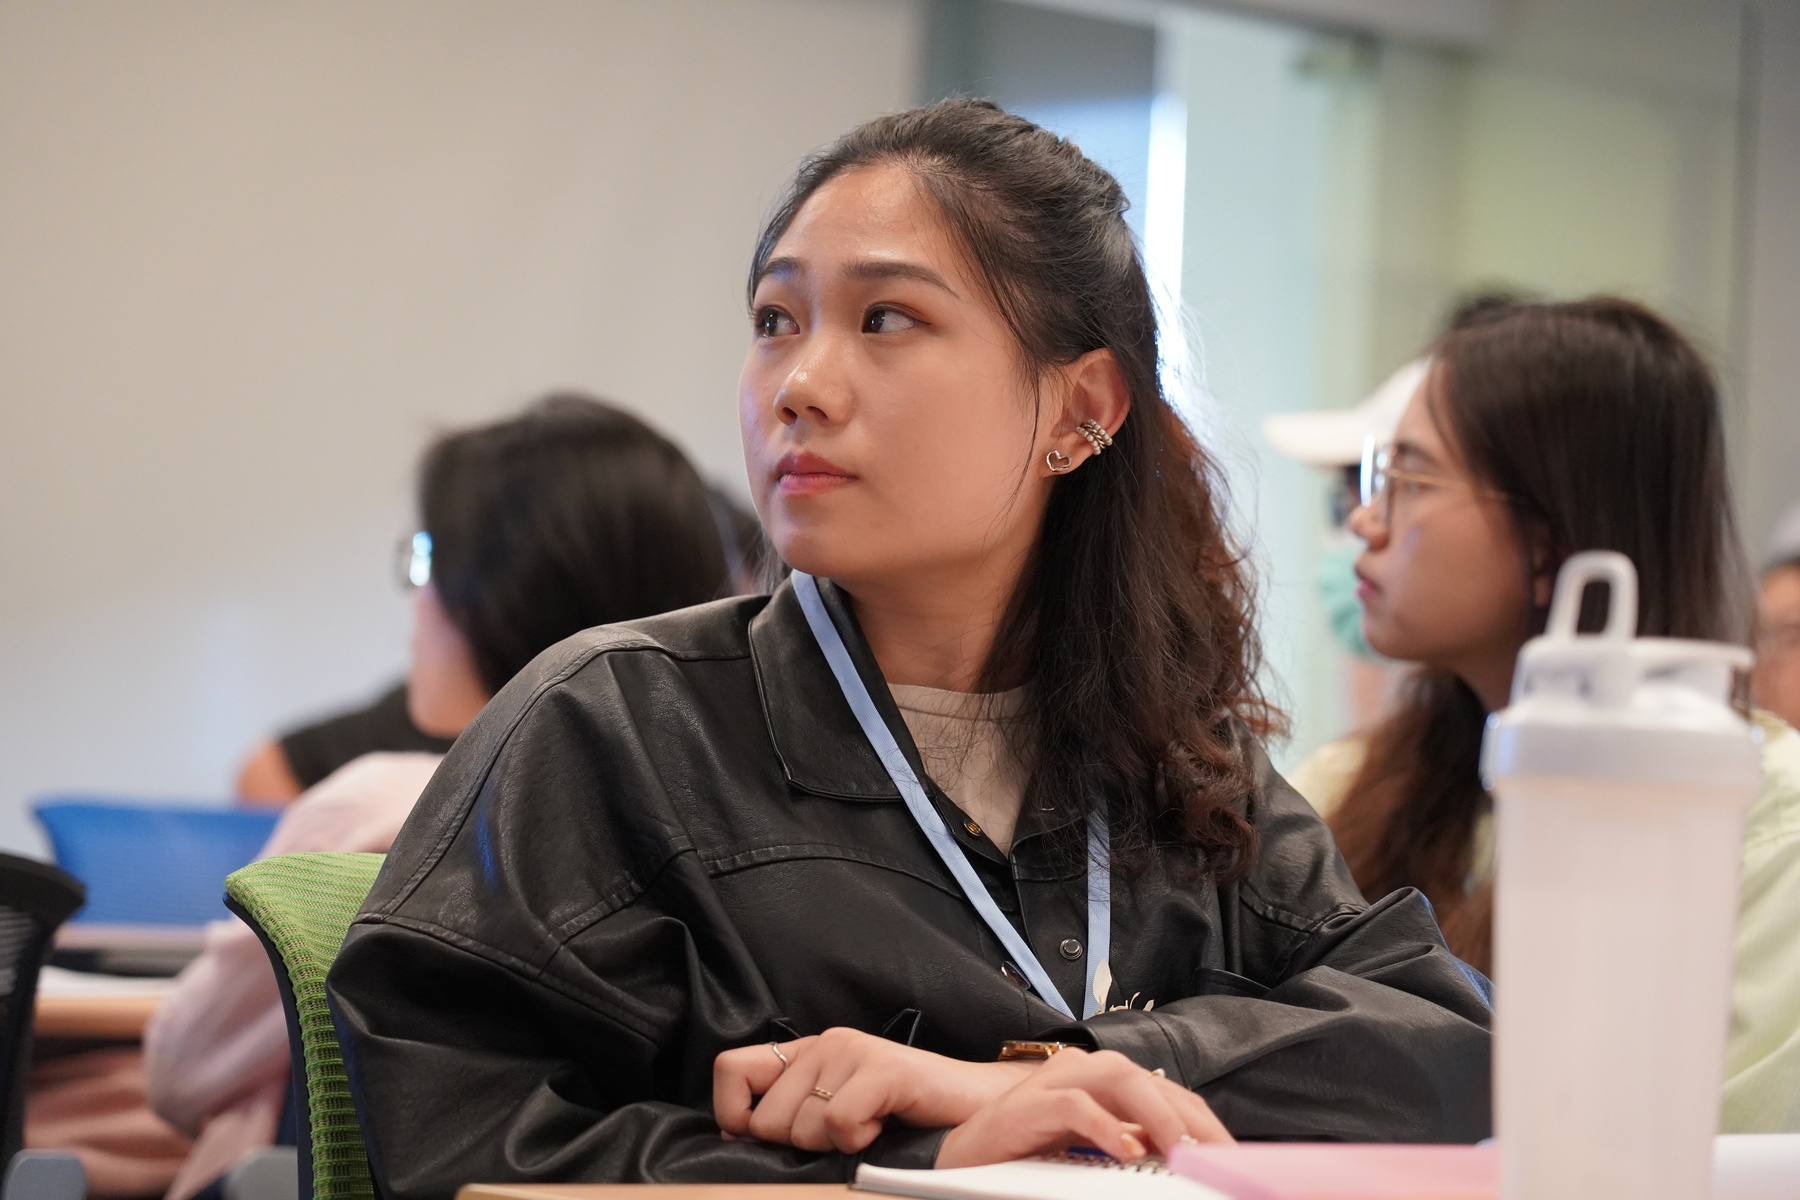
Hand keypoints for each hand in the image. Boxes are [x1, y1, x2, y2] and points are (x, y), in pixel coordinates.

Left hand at [713, 1028, 1034, 1153]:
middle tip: (845, 1135)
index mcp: (809, 1053)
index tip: (767, 1140)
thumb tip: (735, 1130)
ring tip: (871, 1129)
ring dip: (836, 1145)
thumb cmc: (909, 1118)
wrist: (978, 1107)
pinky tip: (883, 1128)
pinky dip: (859, 1141)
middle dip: (800, 1145)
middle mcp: (826, 1043)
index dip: (736, 1115)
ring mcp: (855, 1051)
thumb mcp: (837, 1114)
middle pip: (765, 1119)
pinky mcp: (884, 1068)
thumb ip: (789, 1114)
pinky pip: (839, 1123)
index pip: (730, 1070)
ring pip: (801, 1128)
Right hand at [936, 1046, 1232, 1167]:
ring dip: (1156, 1114)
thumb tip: (1183, 1162)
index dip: (1204, 1123)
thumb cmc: (1028, 1158)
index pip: (1168, 1095)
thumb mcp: (1093, 1156)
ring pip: (1118, 1078)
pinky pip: (1073, 1105)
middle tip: (1218, 1159)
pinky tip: (1125, 1150)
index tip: (1234, 1159)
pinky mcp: (1028, 1104)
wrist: (963, 1162)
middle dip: (1190, 1120)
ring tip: (1181, 1151)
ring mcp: (1056, 1082)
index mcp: (1106, 1085)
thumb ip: (1133, 1148)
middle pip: (1151, 1081)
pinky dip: (1103, 1126)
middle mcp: (1085, 1072)